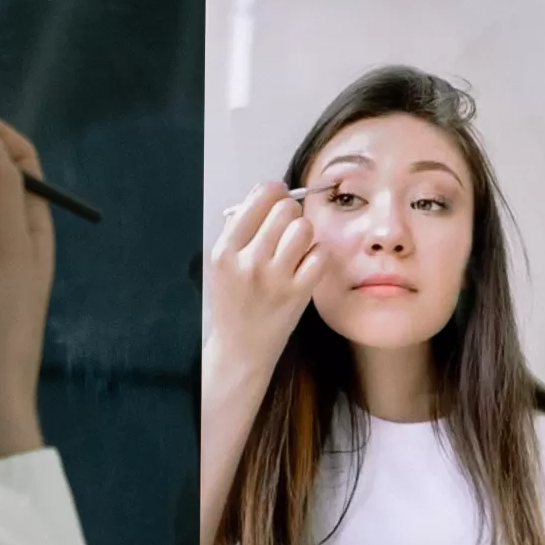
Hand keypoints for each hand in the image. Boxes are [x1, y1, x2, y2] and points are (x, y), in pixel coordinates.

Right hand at [195, 183, 322, 544]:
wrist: (241, 352)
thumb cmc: (234, 305)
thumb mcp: (224, 264)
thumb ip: (243, 228)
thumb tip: (271, 192)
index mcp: (225, 250)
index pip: (261, 196)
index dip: (275, 194)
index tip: (278, 201)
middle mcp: (248, 261)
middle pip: (286, 209)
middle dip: (291, 215)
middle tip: (287, 232)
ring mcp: (275, 278)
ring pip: (305, 229)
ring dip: (305, 235)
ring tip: (296, 251)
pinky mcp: (299, 293)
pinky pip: (320, 255)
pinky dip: (318, 257)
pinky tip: (307, 268)